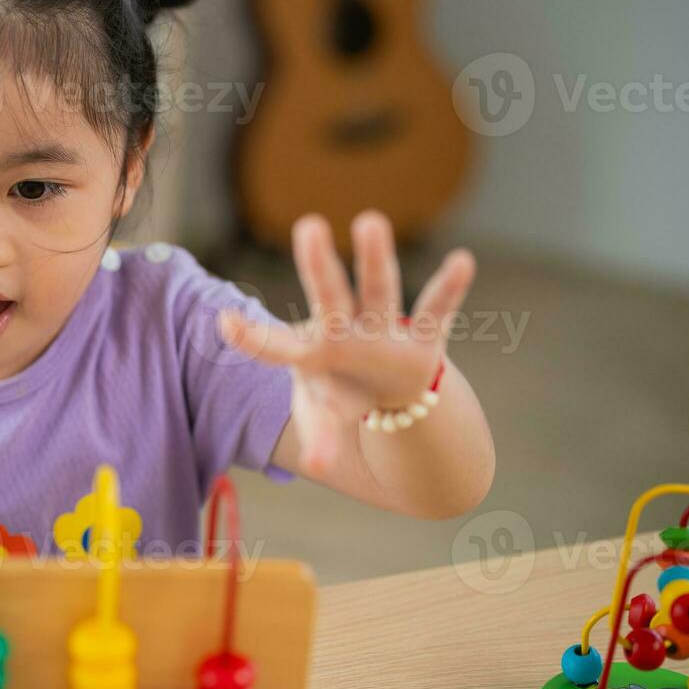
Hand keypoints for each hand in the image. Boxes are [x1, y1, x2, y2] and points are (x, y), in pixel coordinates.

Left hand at [219, 210, 475, 475]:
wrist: (385, 392)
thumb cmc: (340, 396)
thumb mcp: (323, 418)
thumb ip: (320, 437)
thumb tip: (315, 467)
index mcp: (312, 352)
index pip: (276, 345)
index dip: (252, 337)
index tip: (224, 322)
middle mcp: (345, 330)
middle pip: (329, 296)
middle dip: (319, 266)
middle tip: (308, 225)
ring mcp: (383, 329)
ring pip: (379, 291)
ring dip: (375, 261)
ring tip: (369, 221)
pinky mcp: (424, 337)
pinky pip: (437, 310)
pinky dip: (451, 288)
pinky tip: (463, 261)